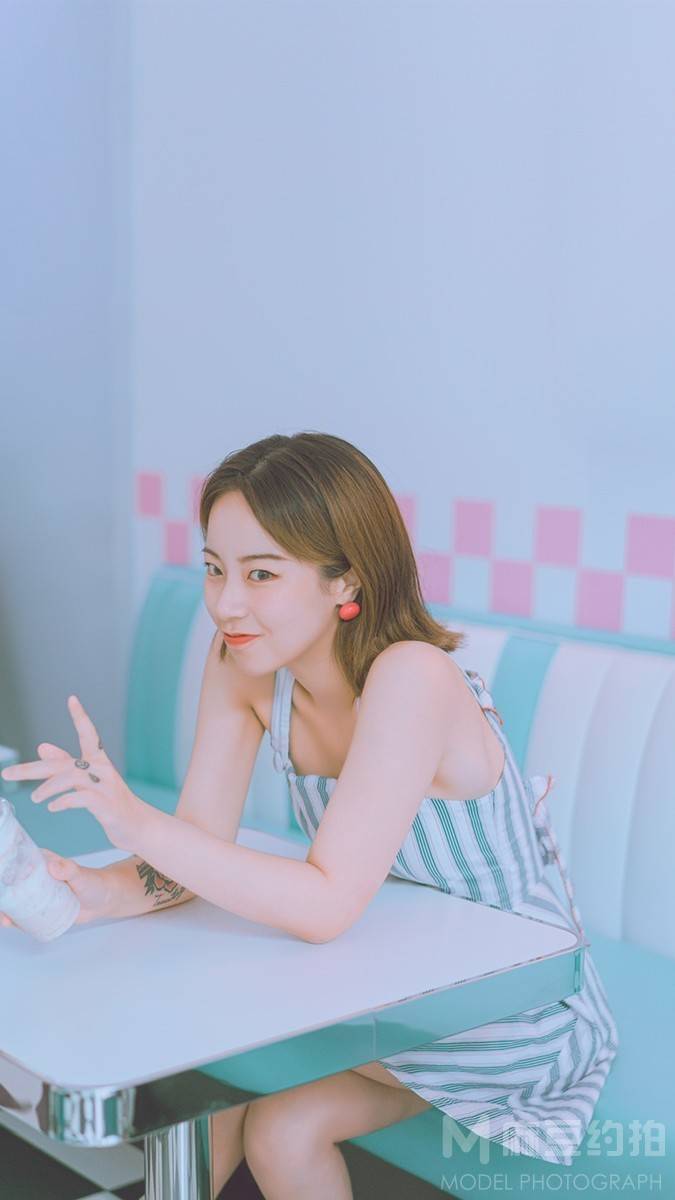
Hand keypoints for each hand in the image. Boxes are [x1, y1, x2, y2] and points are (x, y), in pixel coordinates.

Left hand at [0, 695, 150, 851]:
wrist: (137, 825)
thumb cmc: (110, 802)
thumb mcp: (87, 781)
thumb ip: (65, 764)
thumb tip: (42, 746)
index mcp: (98, 761)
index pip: (89, 734)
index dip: (81, 717)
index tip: (72, 699)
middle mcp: (103, 769)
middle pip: (63, 763)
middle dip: (32, 768)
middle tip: (7, 774)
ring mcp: (106, 786)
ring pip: (70, 778)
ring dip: (47, 788)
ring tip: (34, 798)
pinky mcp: (107, 804)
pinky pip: (81, 798)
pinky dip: (64, 801)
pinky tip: (52, 807)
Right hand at [1, 847, 112, 929]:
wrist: (103, 899)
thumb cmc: (93, 882)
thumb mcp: (80, 875)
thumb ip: (68, 869)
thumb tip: (53, 866)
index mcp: (42, 862)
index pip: (18, 862)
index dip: (5, 869)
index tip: (0, 879)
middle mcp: (36, 878)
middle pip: (13, 884)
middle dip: (3, 894)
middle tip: (1, 906)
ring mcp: (38, 895)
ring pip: (16, 901)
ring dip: (6, 909)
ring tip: (4, 918)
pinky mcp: (41, 909)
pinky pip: (25, 915)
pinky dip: (16, 920)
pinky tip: (9, 923)